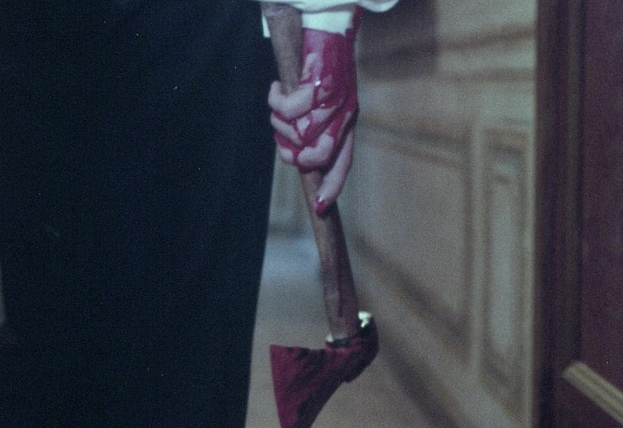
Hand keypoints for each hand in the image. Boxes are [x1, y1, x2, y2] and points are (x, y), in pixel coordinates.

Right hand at [268, 17, 359, 214]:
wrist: (326, 27)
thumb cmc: (320, 64)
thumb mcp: (321, 101)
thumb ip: (313, 127)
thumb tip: (296, 153)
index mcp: (347, 122)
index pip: (342, 162)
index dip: (332, 185)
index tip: (320, 205)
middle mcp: (344, 115)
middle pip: (316, 156)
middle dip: (292, 152)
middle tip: (282, 134)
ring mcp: (332, 102)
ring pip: (298, 132)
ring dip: (280, 121)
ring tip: (280, 101)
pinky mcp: (318, 85)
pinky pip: (288, 108)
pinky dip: (275, 99)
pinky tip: (277, 86)